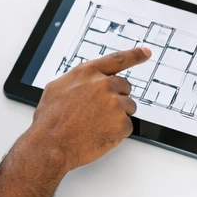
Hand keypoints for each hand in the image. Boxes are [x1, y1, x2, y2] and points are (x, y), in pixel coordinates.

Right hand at [32, 46, 150, 169]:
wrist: (50, 144)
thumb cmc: (50, 120)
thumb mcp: (57, 88)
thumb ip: (78, 80)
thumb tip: (86, 81)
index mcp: (89, 73)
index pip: (118, 59)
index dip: (134, 55)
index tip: (146, 52)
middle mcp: (104, 85)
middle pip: (124, 87)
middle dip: (116, 97)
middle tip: (100, 110)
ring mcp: (114, 104)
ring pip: (128, 107)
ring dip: (118, 115)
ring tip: (97, 124)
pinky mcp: (121, 123)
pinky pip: (127, 126)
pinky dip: (117, 132)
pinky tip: (100, 134)